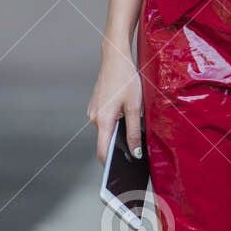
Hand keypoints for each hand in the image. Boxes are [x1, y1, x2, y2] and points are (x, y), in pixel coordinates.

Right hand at [87, 46, 142, 164]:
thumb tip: (134, 152)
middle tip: (136, 147)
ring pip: (107, 129)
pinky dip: (115, 121)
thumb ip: (134, 131)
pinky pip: (106, 120)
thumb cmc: (125, 79)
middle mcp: (94, 117)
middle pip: (105, 140)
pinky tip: (126, 111)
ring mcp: (94, 111)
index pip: (102, 151)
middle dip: (119, 146)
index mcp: (103, 120)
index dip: (110, 164)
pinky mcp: (96, 105)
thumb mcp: (135, 107)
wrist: (115, 58)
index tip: (120, 172)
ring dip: (119, 131)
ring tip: (133, 121)